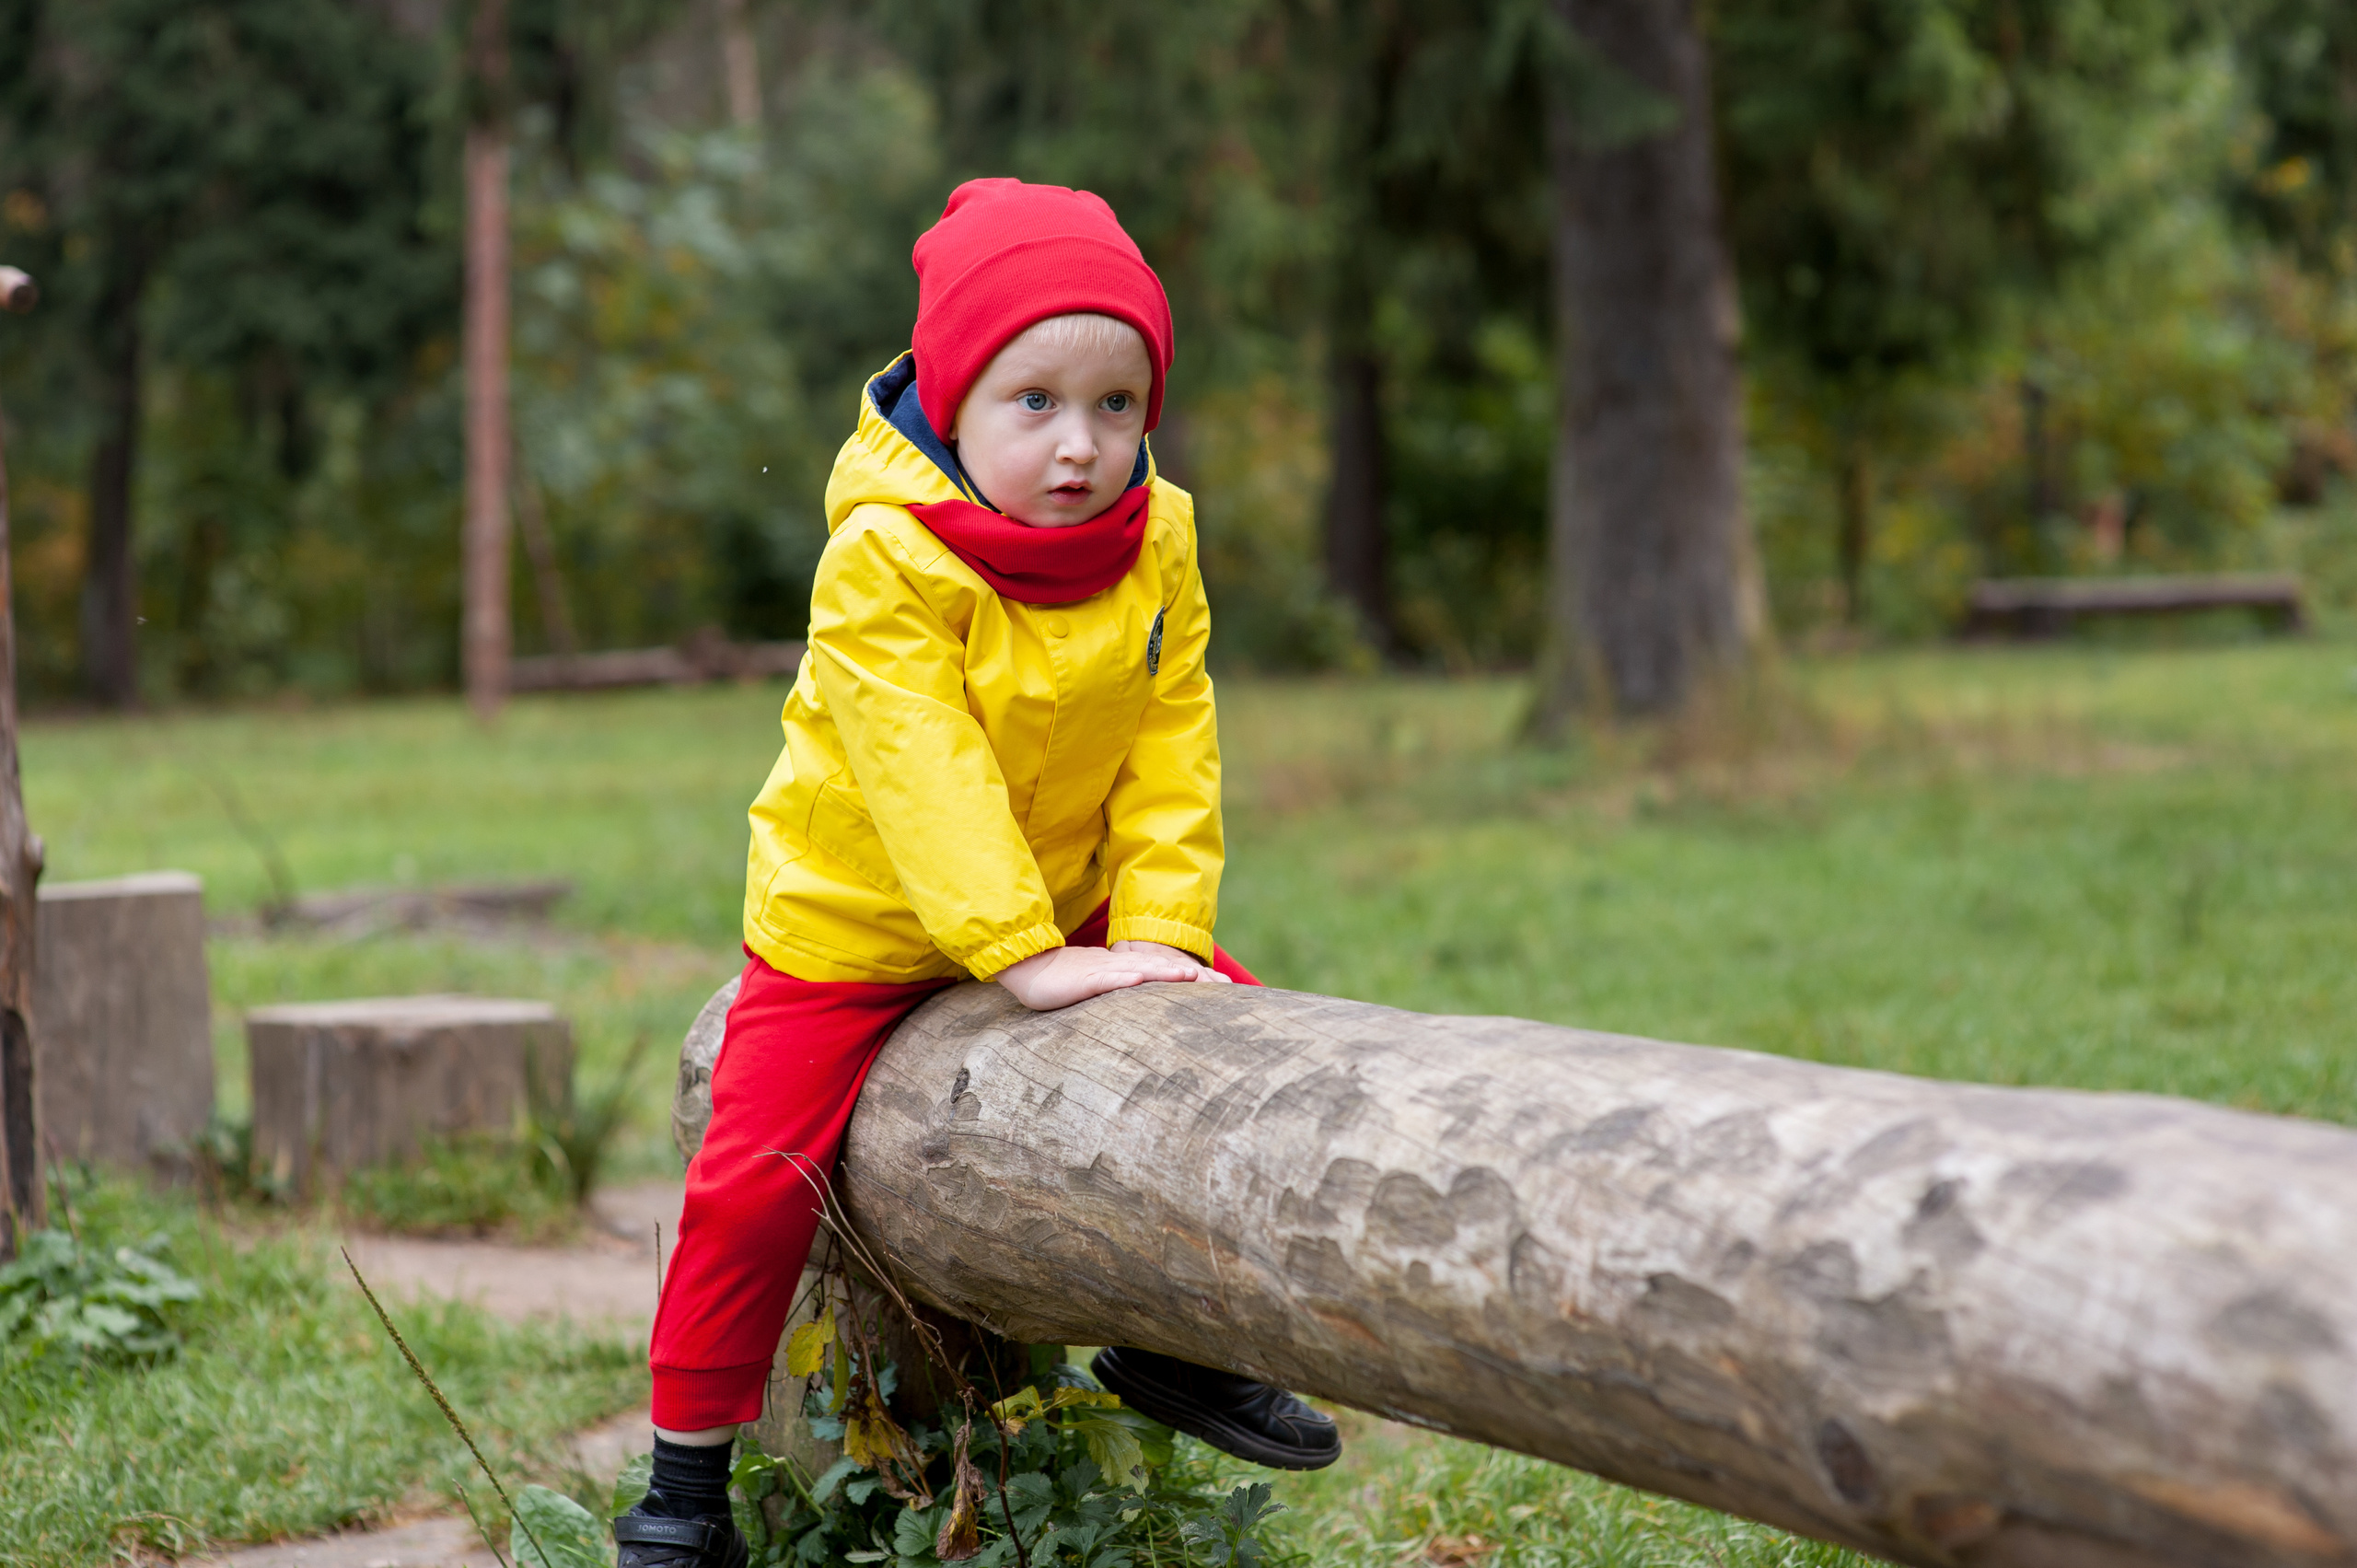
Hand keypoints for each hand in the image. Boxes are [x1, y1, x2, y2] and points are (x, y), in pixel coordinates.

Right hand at [995, 940, 1230, 1010]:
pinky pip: (1106, 977)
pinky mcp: (1085, 979)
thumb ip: (1123, 995)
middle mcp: (1120, 967)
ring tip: (1190, 977)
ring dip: (1164, 973)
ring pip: (1139, 970)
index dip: (1191, 978)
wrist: (1030, 970)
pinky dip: (1123, 977)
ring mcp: (1103, 971)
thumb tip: (1145, 1012)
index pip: (1164, 973)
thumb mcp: (1100, 990)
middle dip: (1190, 976)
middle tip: (1222, 983)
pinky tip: (1139, 979)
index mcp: (1126, 971)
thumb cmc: (1063, 983)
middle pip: (1160, 969)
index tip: (1221, 986)